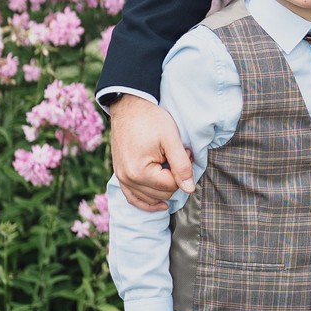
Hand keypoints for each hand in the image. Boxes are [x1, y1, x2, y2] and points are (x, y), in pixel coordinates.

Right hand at [111, 95, 193, 211]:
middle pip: (162, 193)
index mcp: (139, 172)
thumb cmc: (151, 119)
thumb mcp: (171, 140)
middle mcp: (127, 179)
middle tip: (178, 155)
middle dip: (175, 177)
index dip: (183, 170)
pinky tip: (160, 204)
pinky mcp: (120, 175)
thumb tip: (189, 189)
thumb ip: (182, 165)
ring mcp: (121, 178)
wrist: (129, 106)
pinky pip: (133, 198)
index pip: (172, 186)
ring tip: (168, 163)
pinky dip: (147, 202)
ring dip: (164, 185)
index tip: (185, 152)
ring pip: (150, 198)